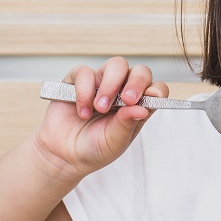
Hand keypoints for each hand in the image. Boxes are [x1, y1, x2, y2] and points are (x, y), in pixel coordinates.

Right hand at [33, 57, 168, 180]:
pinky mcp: (78, 81)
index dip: (156, 90)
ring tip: (100, 108)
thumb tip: (143, 108)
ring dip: (110, 85)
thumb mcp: (115, 141)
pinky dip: (84, 91)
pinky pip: (85, 72)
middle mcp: (122, 91)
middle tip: (127, 100)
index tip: (151, 97)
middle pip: (139, 71)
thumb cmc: (94, 149)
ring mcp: (101, 83)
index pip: (156, 89)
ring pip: (116, 65)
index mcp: (137, 106)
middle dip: (136, 82)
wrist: (64, 155)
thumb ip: (127, 124)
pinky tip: (82, 111)